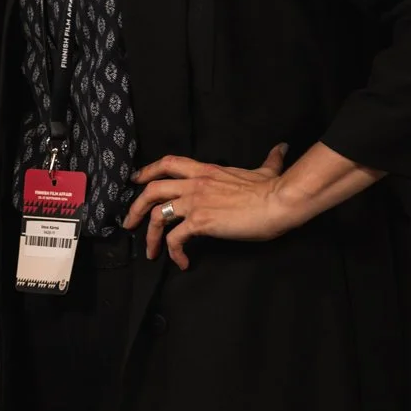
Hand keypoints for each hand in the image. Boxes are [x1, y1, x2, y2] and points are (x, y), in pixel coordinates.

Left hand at [124, 144, 291, 269]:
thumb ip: (270, 159)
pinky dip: (173, 253)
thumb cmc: (273, 188)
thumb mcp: (267, 169)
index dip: (148, 171)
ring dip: (149, 236)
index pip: (168, 163)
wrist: (279, 201)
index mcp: (206, 170)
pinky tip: (181, 262)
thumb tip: (281, 148)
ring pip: (157, 215)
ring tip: (150, 252)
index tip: (136, 180)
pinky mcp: (201, 222)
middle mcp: (195, 184)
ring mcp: (195, 203)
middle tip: (130, 223)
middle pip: (152, 190)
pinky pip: (175, 239)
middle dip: (136, 207)